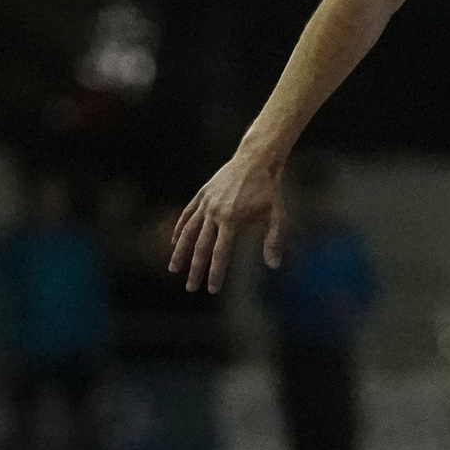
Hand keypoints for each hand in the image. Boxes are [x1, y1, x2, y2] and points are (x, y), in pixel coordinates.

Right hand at [169, 149, 286, 294]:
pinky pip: (187, 214)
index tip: (212, 290)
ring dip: (180, 252)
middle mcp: (214, 212)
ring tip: (173, 269)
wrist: (256, 159)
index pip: (220, 252)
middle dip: (195, 269)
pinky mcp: (202, 194)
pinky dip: (180, 228)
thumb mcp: (276, 214)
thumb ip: (274, 240)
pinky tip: (174, 242)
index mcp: (231, 219)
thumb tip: (274, 265)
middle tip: (190, 289)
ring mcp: (206, 202)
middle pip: (201, 246)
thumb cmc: (268, 189)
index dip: (215, 272)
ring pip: (188, 231)